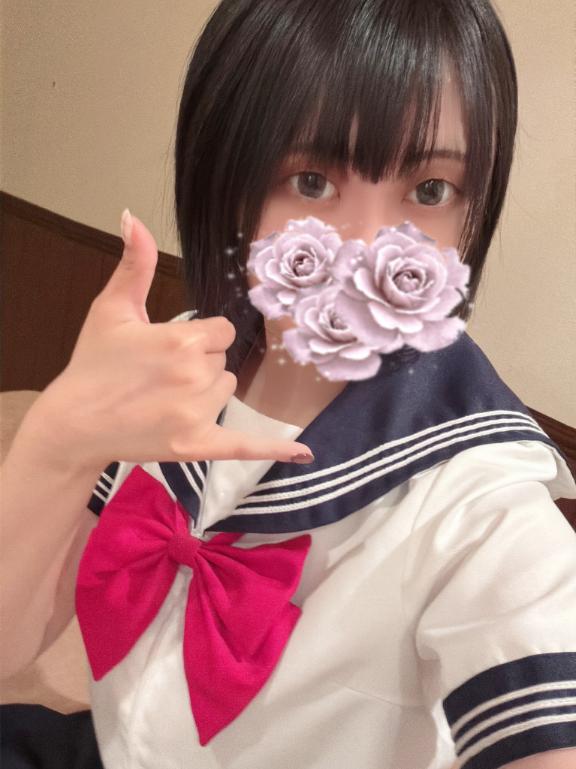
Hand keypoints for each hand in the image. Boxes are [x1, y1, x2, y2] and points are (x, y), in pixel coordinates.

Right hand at [29, 211, 313, 470]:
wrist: (73, 422)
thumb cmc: (93, 363)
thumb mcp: (112, 307)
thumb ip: (134, 263)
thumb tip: (132, 216)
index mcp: (182, 340)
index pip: (222, 331)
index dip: (199, 337)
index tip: (170, 347)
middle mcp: (196, 376)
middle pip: (224, 361)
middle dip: (199, 364)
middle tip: (159, 376)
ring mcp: (197, 414)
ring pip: (226, 391)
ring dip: (206, 392)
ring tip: (165, 399)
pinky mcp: (196, 446)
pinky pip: (245, 447)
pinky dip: (274, 451)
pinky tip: (305, 456)